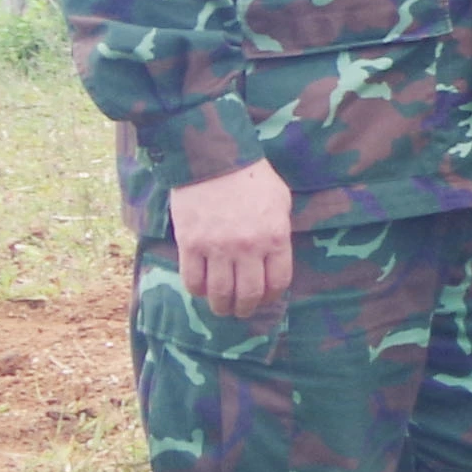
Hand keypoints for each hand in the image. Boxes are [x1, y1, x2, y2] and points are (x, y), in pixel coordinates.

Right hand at [165, 160, 297, 316]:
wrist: (214, 161)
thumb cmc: (252, 179)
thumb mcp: (280, 202)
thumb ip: (279, 232)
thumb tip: (274, 257)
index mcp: (275, 237)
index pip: (277, 281)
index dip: (271, 296)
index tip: (264, 299)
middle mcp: (248, 247)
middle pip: (248, 293)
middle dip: (245, 308)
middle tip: (241, 310)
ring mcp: (217, 248)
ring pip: (219, 293)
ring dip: (221, 306)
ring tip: (221, 308)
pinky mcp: (190, 245)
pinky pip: (192, 280)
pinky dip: (197, 291)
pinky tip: (201, 290)